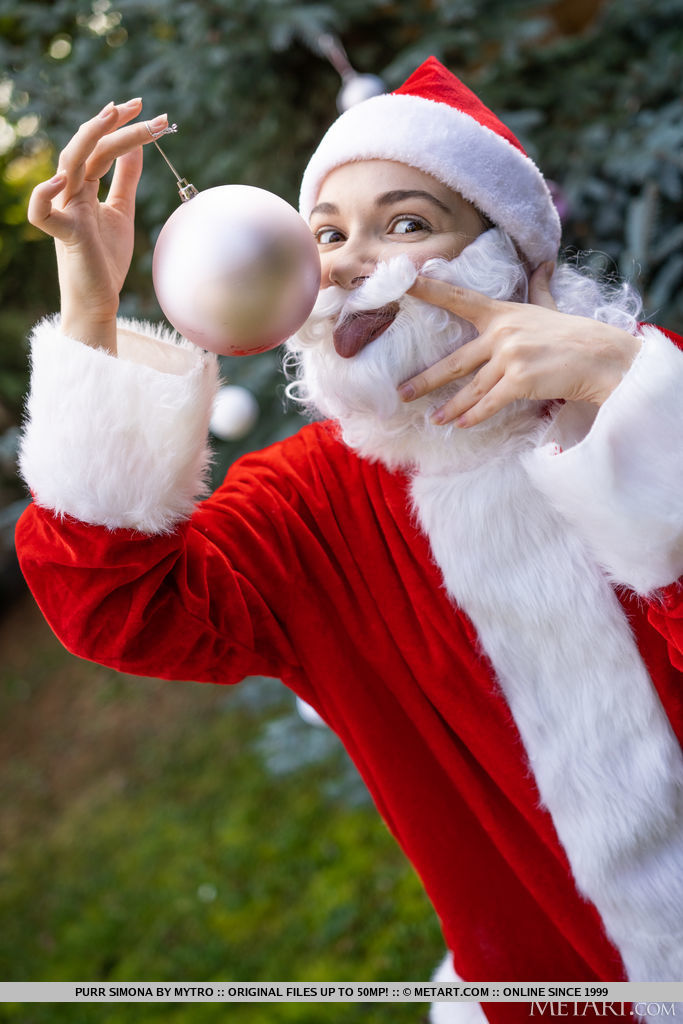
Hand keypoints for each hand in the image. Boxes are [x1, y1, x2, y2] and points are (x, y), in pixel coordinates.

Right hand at [27, 99, 167, 351]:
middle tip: (140, 106)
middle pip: (88, 147)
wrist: (99, 298)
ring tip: (112, 116)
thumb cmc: (106, 257)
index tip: (148, 111)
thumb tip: (136, 147)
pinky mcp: (64, 234)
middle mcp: (71, 192)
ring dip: (90, 138)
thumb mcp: (122, 211)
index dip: (121, 126)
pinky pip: (42, 212)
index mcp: (84, 186)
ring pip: (70, 164)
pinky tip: (61, 180)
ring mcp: (65, 211)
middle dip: (112, 123)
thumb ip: (126, 180)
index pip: (101, 146)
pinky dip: (44, 195)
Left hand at [398, 263, 641, 426]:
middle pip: (455, 361)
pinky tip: (463, 425)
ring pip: (471, 389)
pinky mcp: (520, 380)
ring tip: (433, 420)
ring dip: (450, 408)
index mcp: (503, 313)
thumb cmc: (575, 334)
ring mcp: (510, 357)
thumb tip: (544, 264)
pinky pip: (489, 403)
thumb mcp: (551, 307)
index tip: (403, 281)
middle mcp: (502, 333)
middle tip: (403, 392)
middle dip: (426, 380)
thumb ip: (540, 287)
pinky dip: (475, 416)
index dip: (429, 289)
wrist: (601, 356)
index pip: (459, 299)